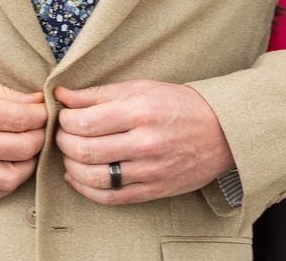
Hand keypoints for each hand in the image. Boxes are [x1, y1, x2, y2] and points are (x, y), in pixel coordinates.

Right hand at [0, 66, 46, 203]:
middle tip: (39, 124)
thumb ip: (1, 90)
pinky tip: (7, 165)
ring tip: (25, 146)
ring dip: (28, 164)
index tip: (43, 106)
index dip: (42, 112)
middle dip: (40, 135)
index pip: (22, 118)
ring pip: (10, 178)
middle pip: (23, 148)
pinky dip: (6, 184)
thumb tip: (35, 101)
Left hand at [54, 80, 234, 205]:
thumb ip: (100, 93)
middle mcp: (145, 143)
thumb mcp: (142, 88)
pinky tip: (78, 177)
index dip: (64, 120)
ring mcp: (150, 170)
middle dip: (63, 143)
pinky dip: (86, 190)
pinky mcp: (154, 191)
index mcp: (141, 112)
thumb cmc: (180, 105)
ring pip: (93, 177)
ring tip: (70, 155)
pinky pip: (110, 197)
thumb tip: (62, 95)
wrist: (222, 133)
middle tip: (62, 135)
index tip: (63, 116)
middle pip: (85, 150)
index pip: (86, 121)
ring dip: (71, 167)